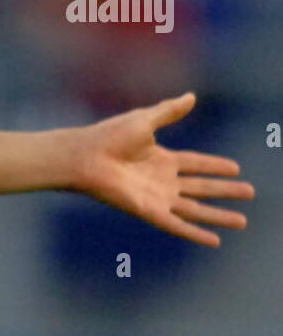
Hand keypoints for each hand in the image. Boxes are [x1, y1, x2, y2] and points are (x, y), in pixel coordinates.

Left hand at [72, 93, 253, 245]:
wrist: (87, 156)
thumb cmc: (110, 135)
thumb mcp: (145, 120)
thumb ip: (169, 111)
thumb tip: (192, 96)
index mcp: (162, 157)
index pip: (196, 163)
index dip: (216, 166)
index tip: (237, 168)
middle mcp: (163, 179)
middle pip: (201, 187)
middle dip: (225, 190)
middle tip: (250, 192)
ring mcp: (158, 196)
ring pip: (196, 209)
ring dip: (218, 216)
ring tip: (242, 221)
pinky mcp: (150, 211)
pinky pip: (178, 224)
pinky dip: (196, 233)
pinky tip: (215, 239)